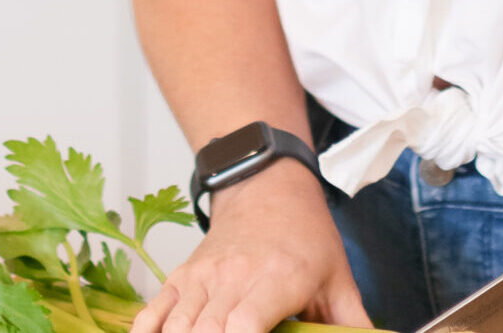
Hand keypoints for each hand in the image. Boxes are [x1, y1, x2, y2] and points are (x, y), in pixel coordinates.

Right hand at [132, 160, 367, 332]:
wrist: (268, 185)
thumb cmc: (305, 235)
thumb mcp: (338, 277)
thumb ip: (353, 323)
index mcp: (275, 280)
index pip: (242, 325)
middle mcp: (234, 277)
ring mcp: (203, 276)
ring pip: (178, 326)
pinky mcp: (182, 276)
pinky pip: (153, 312)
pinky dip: (149, 332)